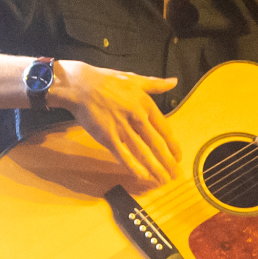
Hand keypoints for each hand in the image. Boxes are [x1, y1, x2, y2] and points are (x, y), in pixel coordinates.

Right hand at [51, 60, 183, 185]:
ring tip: (163, 179)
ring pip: (142, 151)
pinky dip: (133, 166)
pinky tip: (142, 176)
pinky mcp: (107, 136)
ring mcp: (122, 127)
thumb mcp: (134, 78)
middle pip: (157, 144)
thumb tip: (174, 82)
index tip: (178, 157)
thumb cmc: (106, 81)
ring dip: (155, 168)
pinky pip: (122, 154)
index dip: (173, 146)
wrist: (79, 85)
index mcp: (145, 104)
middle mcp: (137, 117)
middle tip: (175, 175)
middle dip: (168, 162)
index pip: (164, 129)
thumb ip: (155, 84)